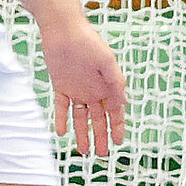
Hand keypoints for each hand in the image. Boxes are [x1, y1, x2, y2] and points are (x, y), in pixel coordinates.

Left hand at [41, 22, 127, 156]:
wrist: (64, 30)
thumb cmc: (89, 42)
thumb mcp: (107, 62)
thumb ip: (115, 82)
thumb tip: (123, 102)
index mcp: (108, 85)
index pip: (115, 111)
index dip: (117, 127)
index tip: (119, 142)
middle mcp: (94, 90)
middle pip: (98, 119)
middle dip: (101, 136)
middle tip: (101, 154)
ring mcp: (77, 89)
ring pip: (81, 117)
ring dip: (82, 133)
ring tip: (83, 151)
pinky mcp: (61, 86)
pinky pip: (61, 107)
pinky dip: (61, 119)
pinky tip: (61, 132)